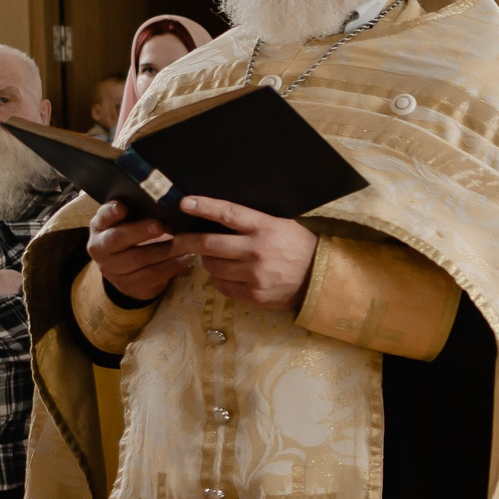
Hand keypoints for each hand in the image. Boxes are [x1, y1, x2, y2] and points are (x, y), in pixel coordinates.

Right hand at [85, 198, 190, 301]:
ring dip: (165, 250)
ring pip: (139, 259)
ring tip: (185, 242)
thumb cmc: (133, 236)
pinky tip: (185, 258)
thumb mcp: (129, 222)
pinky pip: (152, 275)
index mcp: (99, 227)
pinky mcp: (127, 285)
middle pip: (118, 239)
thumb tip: (162, 198)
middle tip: (160, 226)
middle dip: (140, 232)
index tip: (122, 206)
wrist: (128, 271)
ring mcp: (112, 269)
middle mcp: (100, 248)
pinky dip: (172, 266)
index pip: (102, 217)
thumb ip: (136, 210)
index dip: (111, 212)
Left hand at [169, 196, 317, 309]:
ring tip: (213, 258)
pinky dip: (219, 280)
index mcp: (265, 228)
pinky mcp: (254, 294)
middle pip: (209, 244)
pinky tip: (227, 275)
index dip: (204, 207)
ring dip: (207, 261)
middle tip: (177, 239)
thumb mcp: (281, 225)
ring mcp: (254, 275)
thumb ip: (252, 223)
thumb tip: (217, 219)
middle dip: (187, 240)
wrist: (321, 278)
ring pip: (212, 267)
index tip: (185, 203)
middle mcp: (257, 250)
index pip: (228, 213)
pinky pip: (222, 287)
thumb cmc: (299, 247)